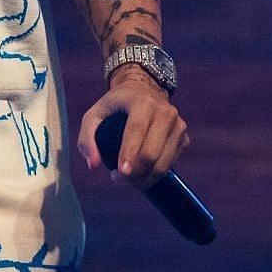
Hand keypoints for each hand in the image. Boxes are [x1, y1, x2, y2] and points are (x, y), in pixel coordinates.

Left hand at [77, 67, 188, 189]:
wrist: (145, 91)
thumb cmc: (116, 106)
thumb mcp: (94, 115)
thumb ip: (87, 139)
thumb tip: (94, 165)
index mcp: (142, 102)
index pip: (136, 131)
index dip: (129, 154)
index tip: (121, 173)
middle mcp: (165, 112)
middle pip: (151, 153)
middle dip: (134, 173)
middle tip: (118, 178)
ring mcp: (178, 126)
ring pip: (162, 164)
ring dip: (144, 179)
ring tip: (127, 180)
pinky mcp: (184, 138)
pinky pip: (170, 165)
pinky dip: (155, 176)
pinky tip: (141, 174)